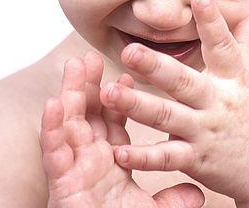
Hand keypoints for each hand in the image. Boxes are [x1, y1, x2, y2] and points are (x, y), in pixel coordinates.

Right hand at [40, 51, 204, 207]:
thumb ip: (170, 200)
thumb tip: (196, 192)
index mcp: (112, 159)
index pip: (116, 121)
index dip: (121, 97)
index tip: (129, 74)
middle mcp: (91, 158)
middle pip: (90, 113)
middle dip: (91, 84)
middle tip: (92, 55)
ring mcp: (75, 168)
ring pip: (71, 123)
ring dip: (71, 93)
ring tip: (74, 65)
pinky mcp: (60, 183)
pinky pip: (53, 152)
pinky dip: (52, 127)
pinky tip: (53, 103)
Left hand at [101, 0, 248, 203]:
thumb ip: (247, 46)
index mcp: (235, 78)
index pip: (223, 46)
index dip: (213, 22)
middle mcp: (219, 102)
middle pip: (184, 82)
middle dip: (155, 66)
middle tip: (128, 50)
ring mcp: (206, 132)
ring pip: (167, 117)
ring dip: (137, 106)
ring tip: (109, 94)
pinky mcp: (197, 159)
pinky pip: (166, 158)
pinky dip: (143, 157)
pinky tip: (119, 151)